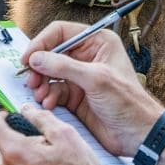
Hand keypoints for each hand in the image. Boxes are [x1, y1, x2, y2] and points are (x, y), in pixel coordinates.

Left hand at [0, 105, 108, 164]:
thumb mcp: (67, 136)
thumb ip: (42, 118)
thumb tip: (26, 110)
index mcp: (14, 152)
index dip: (4, 115)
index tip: (19, 117)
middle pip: (4, 143)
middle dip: (23, 137)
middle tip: (50, 142)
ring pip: (12, 160)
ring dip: (28, 155)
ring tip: (54, 162)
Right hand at [21, 21, 162, 155]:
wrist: (136, 133)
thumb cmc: (128, 102)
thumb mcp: (96, 79)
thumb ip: (64, 66)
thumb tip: (36, 57)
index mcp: (99, 42)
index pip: (61, 32)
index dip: (42, 42)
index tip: (28, 57)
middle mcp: (88, 56)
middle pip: (51, 53)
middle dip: (39, 66)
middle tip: (31, 80)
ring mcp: (80, 76)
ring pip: (49, 73)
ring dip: (41, 83)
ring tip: (39, 93)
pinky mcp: (75, 95)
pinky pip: (53, 90)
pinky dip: (47, 96)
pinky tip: (48, 103)